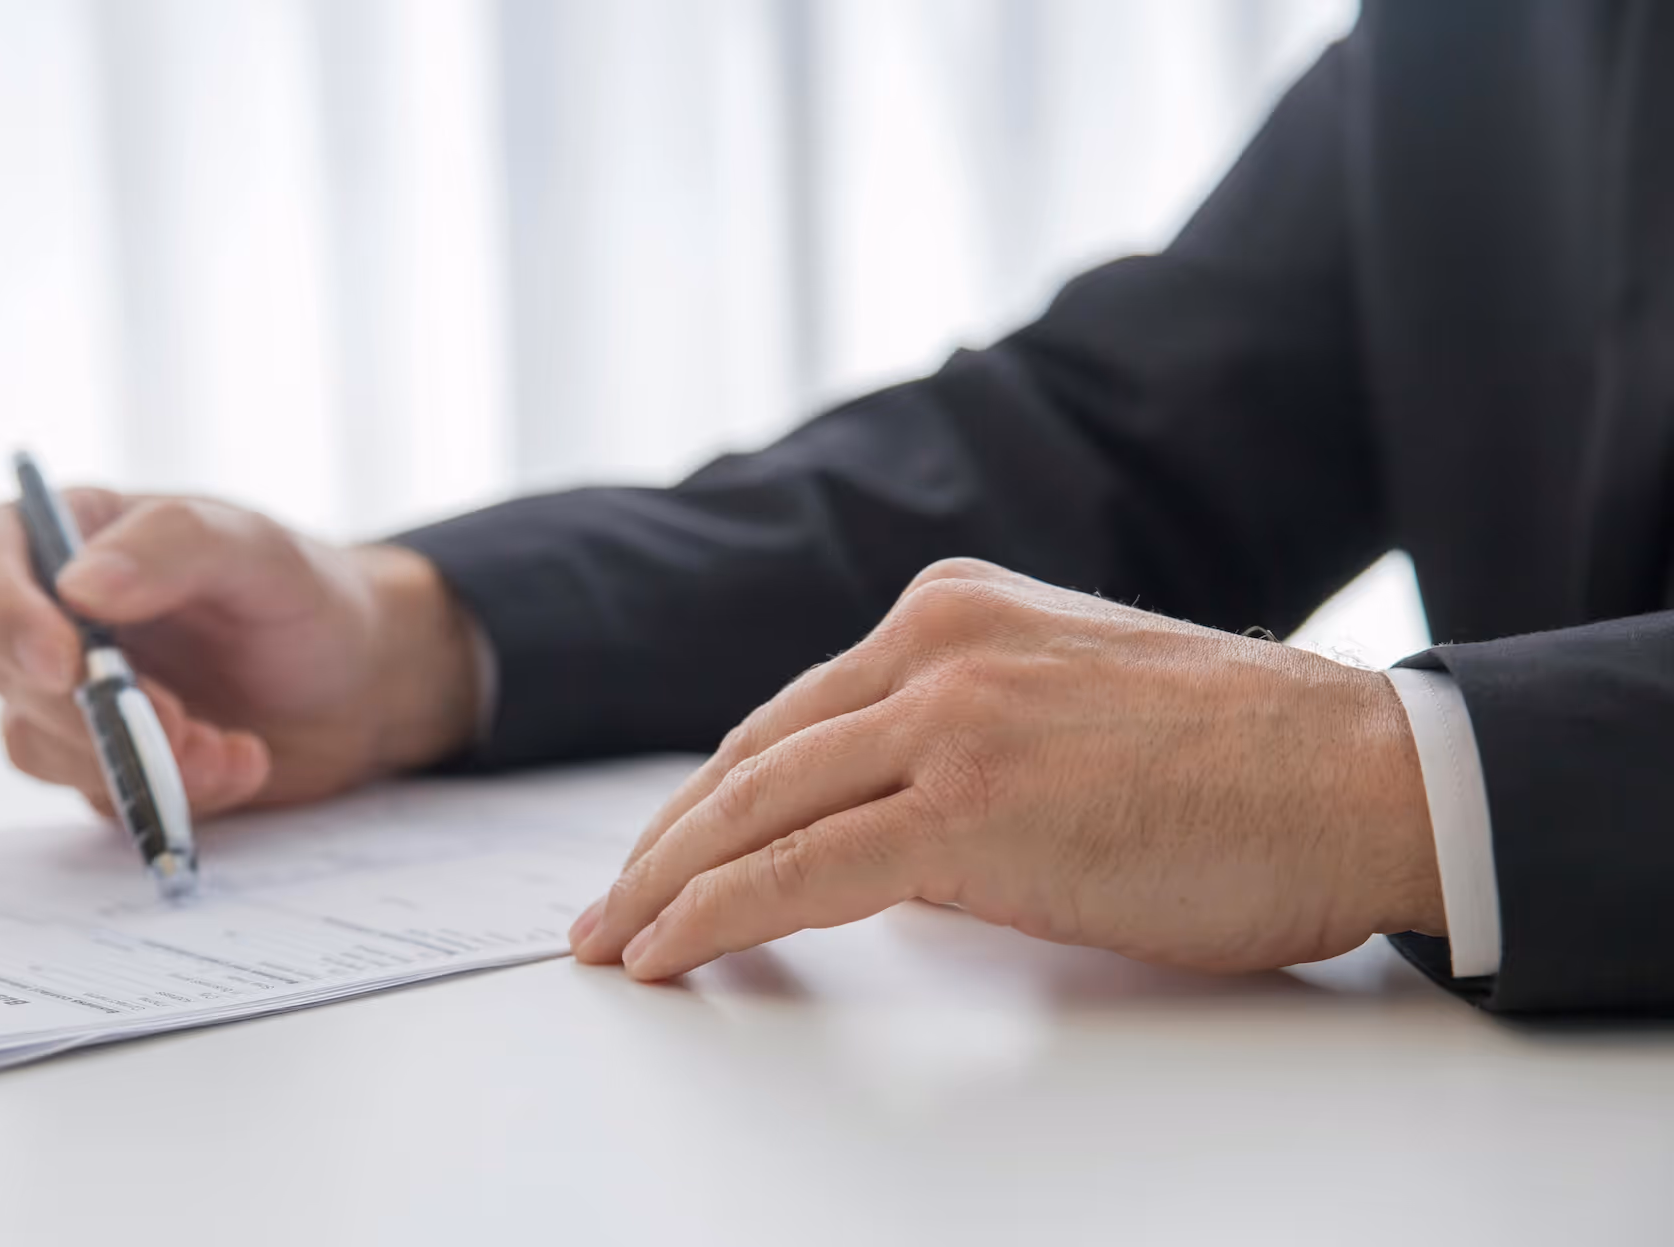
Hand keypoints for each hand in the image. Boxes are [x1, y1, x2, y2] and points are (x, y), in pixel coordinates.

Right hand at [0, 491, 480, 816]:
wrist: (360, 683)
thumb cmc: (306, 596)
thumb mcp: (258, 551)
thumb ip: (174, 547)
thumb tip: (78, 586)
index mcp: (75, 537)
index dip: (2, 617)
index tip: (64, 664)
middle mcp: (56, 616)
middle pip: (7, 670)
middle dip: (97, 709)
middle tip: (186, 719)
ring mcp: (72, 696)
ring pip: (40, 744)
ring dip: (135, 758)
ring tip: (231, 746)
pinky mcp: (102, 762)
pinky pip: (99, 791)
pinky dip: (169, 791)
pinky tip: (241, 764)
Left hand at [570, 558, 1445, 979]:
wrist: (1360, 776)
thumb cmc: (1243, 765)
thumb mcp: (1071, 710)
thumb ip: (966, 741)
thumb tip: (885, 836)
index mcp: (954, 611)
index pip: (793, 717)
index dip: (715, 797)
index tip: (671, 849)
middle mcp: (934, 644)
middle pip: (753, 759)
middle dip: (666, 844)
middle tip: (610, 907)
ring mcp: (947, 716)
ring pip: (755, 810)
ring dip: (667, 886)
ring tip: (616, 943)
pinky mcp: (966, 806)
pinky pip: (798, 871)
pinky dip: (715, 916)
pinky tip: (670, 952)